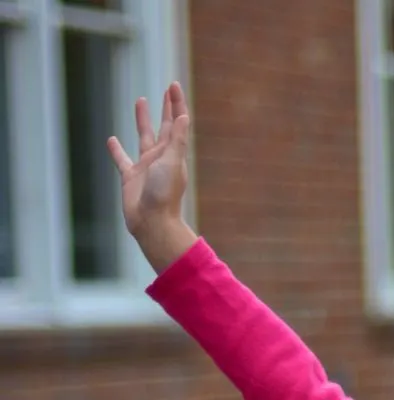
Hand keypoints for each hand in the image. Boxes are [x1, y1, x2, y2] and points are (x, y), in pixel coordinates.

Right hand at [107, 82, 195, 268]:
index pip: (177, 122)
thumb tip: (184, 116)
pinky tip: (111, 139)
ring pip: (143, 136)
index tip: (173, 84)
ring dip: (142, 119)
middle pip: (164, 126)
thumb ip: (177, 140)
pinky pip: (122, 159)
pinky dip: (116, 150)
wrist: (152, 224)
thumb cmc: (164, 195)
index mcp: (173, 153)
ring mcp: (145, 167)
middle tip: (167, 89)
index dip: (176, 103)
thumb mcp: (172, 163)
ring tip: (140, 100)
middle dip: (166, 107)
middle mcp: (160, 157)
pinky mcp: (130, 177)